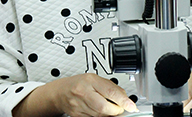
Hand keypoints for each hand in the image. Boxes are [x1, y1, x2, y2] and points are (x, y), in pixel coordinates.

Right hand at [21, 73, 136, 116]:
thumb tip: (125, 97)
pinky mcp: (77, 116)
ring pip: (99, 115)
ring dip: (109, 114)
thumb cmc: (79, 83)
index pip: (109, 91)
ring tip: (110, 108)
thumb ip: (110, 86)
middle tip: (120, 108)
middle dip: (116, 110)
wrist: (60, 92)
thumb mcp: (95, 78)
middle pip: (104, 107)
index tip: (131, 106)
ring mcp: (79, 106)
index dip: (123, 100)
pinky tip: (100, 111)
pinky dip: (100, 116)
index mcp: (90, 80)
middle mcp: (83, 93)